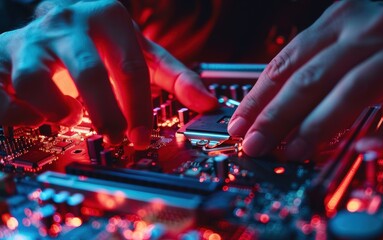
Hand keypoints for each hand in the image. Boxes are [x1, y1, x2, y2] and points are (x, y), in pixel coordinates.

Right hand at [0, 0, 216, 148]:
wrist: (51, 22)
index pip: (132, 68)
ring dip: (55, 110)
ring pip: (33, 80)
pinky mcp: (1, 56)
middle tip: (115, 137)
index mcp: (107, 19)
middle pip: (88, 73)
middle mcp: (68, 24)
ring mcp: (30, 39)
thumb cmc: (100, 41)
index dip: (140, 109)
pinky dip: (19, 113)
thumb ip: (174, 76)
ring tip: (69, 117)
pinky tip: (35, 114)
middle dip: (105, 114)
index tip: (142, 137)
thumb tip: (209, 103)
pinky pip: (3, 94)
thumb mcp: (139, 50)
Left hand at [228, 0, 382, 158]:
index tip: (239, 125)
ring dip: (318, 125)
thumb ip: (312, 71)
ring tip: (293, 151)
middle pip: (311, 77)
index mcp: (341, 19)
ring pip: (352, 91)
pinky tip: (363, 149)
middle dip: (277, 116)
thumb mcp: (345, 44)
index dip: (258, 97)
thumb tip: (269, 114)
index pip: (286, 62)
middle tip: (255, 144)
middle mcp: (371, 30)